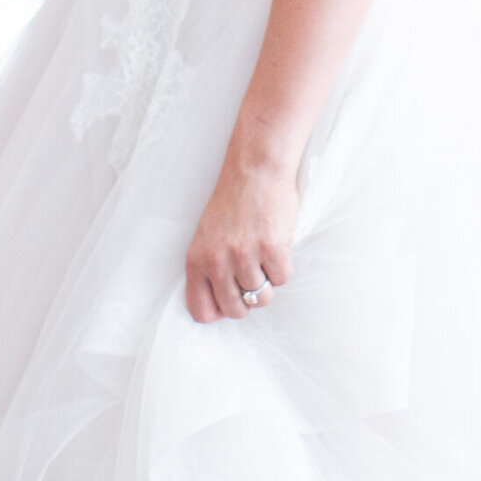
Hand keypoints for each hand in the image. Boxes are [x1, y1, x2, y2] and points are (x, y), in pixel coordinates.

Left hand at [184, 144, 297, 323]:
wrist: (255, 170)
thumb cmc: (233, 203)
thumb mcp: (206, 237)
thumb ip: (209, 269)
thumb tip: (221, 306)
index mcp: (196, 260)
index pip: (201, 311)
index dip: (219, 311)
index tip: (230, 299)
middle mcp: (218, 261)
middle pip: (236, 310)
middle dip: (248, 299)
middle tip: (253, 276)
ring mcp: (244, 255)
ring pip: (261, 298)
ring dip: (267, 281)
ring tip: (263, 255)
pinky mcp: (272, 248)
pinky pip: (282, 279)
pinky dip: (283, 266)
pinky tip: (276, 244)